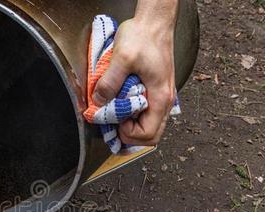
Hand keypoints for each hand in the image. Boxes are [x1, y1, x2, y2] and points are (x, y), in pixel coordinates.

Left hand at [93, 4, 177, 145]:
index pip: (148, 134)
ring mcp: (161, 96)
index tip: (115, 122)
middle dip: (130, 135)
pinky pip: (147, 113)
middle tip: (114, 123)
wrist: (153, 22)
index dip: (129, 134)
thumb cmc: (143, 37)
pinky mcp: (155, 90)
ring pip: (149, 125)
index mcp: (160, 97)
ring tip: (116, 114)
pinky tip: (121, 105)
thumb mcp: (121, 59)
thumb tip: (99, 102)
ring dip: (132, 126)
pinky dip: (134, 115)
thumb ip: (109, 82)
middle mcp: (164, 100)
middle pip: (151, 135)